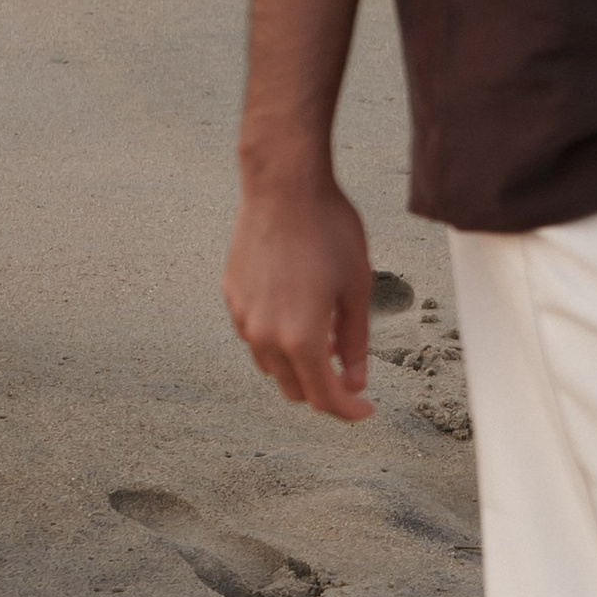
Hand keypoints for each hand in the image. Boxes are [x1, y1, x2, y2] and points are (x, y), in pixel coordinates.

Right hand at [224, 165, 377, 419]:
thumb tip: (356, 380)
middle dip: (323, 388)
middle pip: (293, 388)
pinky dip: (277, 337)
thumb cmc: (328, 230)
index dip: (348, 410)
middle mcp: (264, 336)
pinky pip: (254, 333)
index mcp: (300, 339)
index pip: (323, 397)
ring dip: (298, 362)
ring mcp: (243, 317)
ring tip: (327, 333)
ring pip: (271, 363)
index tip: (365, 409)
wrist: (284, 187)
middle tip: (349, 373)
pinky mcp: (231, 295)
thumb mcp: (357, 287)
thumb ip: (355, 341)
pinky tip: (299, 309)